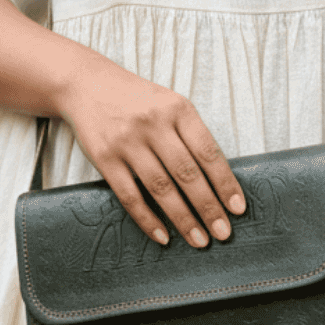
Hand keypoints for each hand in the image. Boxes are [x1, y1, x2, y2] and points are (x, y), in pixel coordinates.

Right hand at [55, 52, 245, 248]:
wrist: (87, 84)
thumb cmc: (138, 100)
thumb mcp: (170, 104)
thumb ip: (191, 135)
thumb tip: (217, 182)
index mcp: (178, 109)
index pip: (208, 152)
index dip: (225, 183)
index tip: (238, 208)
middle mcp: (153, 124)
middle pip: (187, 173)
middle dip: (208, 207)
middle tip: (223, 232)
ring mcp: (127, 141)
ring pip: (161, 188)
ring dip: (183, 218)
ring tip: (199, 240)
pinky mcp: (104, 157)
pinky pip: (129, 195)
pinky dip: (147, 219)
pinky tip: (163, 235)